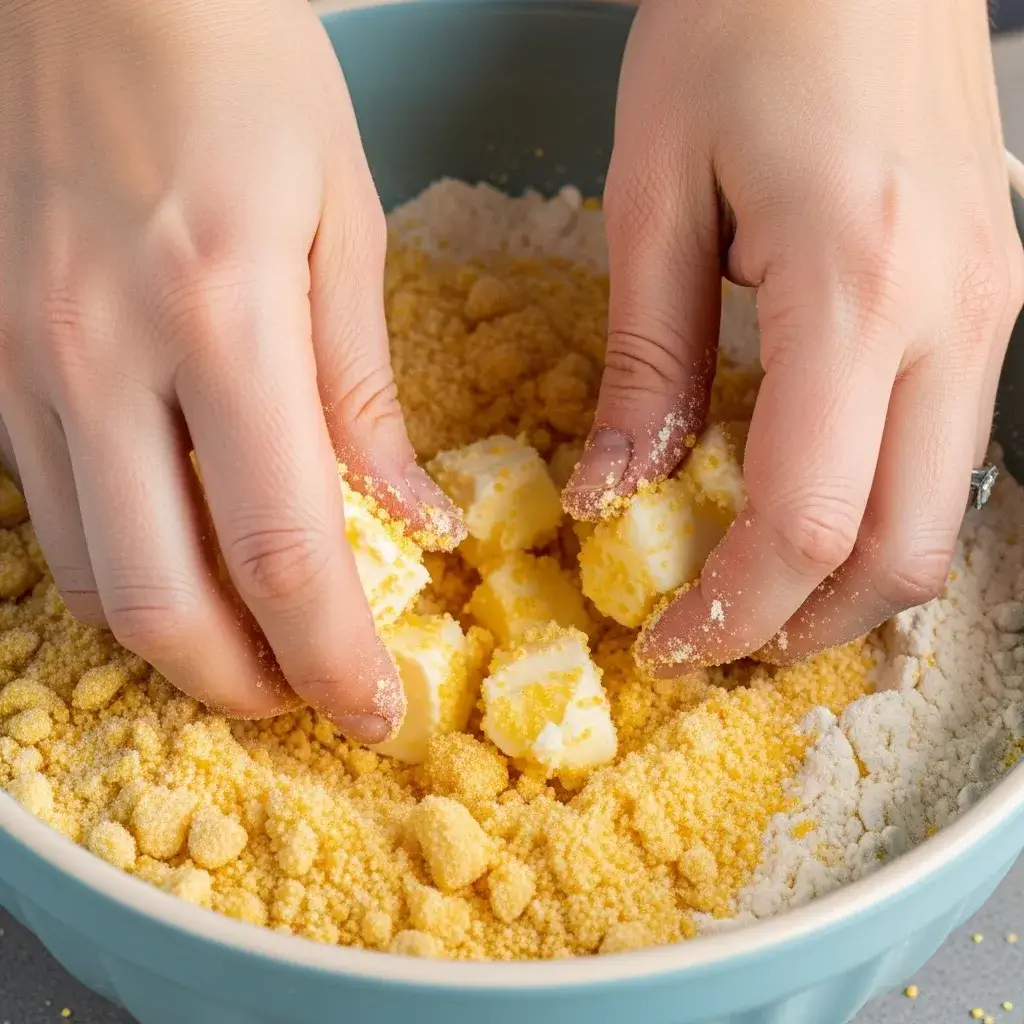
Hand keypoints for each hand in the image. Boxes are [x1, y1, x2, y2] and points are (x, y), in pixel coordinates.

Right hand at [0, 0, 459, 736]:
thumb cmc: (243, 77)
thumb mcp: (345, 227)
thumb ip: (365, 393)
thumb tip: (409, 518)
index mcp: (221, 317)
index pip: (281, 548)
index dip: (331, 655)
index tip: (375, 708)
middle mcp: (101, 357)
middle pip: (163, 599)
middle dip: (244, 683)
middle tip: (310, 701)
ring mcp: (25, 363)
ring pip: (90, 574)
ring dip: (178, 644)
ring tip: (253, 658)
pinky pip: (49, 511)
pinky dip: (122, 570)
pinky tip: (179, 571)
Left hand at [565, 0, 1023, 668]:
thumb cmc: (745, 23)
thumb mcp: (655, 194)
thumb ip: (645, 362)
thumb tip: (615, 492)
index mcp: (860, 284)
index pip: (809, 520)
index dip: (734, 607)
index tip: (667, 640)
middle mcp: (957, 313)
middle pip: (903, 550)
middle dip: (803, 622)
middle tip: (712, 634)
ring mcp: (991, 306)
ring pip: (939, 514)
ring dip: (844, 579)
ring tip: (750, 588)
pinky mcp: (988, 297)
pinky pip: (942, 451)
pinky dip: (871, 508)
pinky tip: (800, 502)